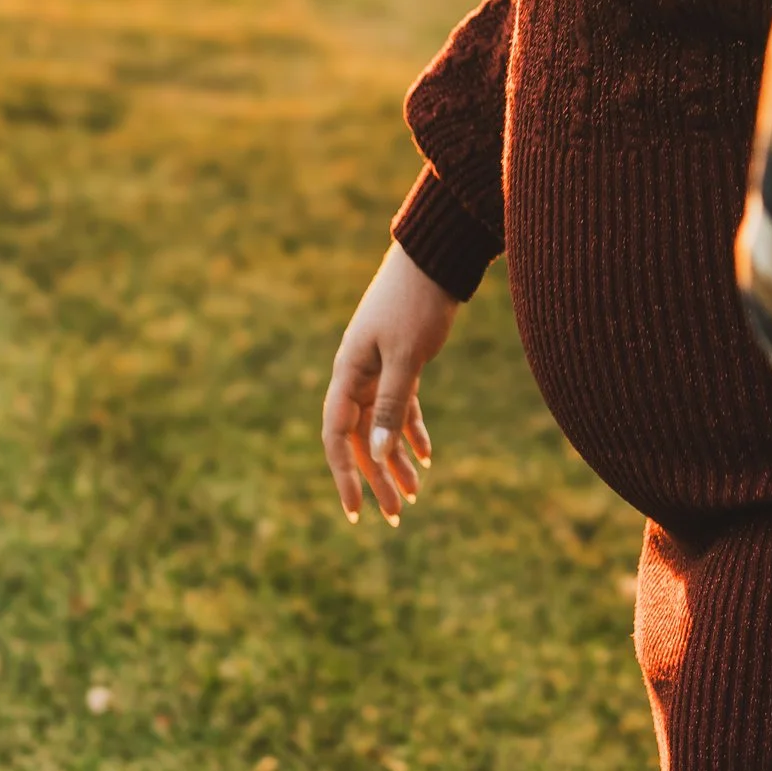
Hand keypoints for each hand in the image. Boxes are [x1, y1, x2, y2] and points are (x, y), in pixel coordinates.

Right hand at [321, 242, 455, 525]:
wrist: (436, 255)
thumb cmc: (416, 302)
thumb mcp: (405, 357)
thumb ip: (389, 406)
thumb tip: (374, 456)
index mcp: (348, 372)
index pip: (335, 435)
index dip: (342, 475)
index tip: (354, 510)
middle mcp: (357, 374)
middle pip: (360, 437)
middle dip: (376, 478)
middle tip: (395, 515)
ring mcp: (378, 367)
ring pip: (382, 425)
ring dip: (395, 459)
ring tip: (414, 495)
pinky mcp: (401, 360)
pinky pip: (401, 406)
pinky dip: (411, 431)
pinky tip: (426, 457)